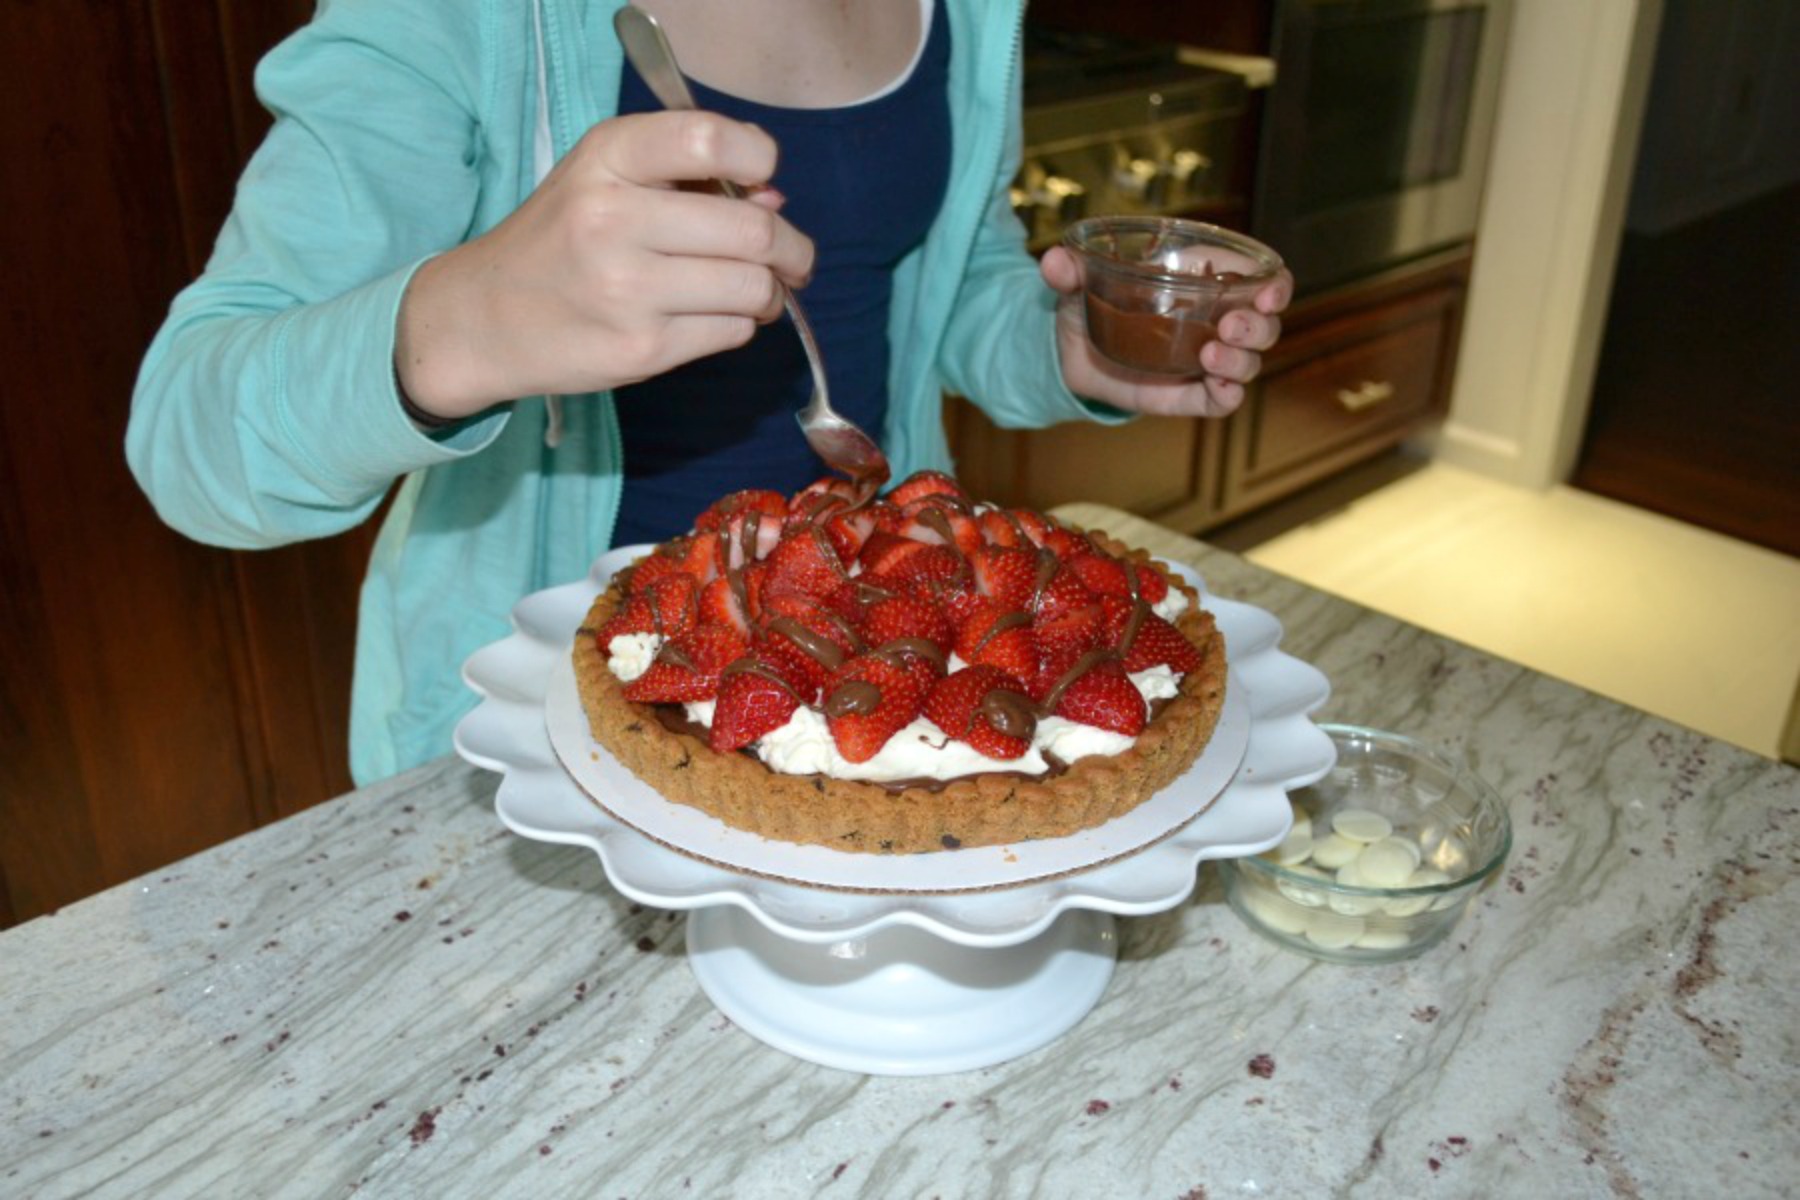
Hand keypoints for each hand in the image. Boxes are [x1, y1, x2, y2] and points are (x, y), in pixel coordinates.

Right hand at [396, 111, 814, 420]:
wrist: (485, 318)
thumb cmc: (561, 240)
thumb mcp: (606, 180)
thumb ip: (689, 178)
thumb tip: (775, 202)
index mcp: (607, 158)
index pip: (708, 139)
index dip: (757, 156)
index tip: (762, 177)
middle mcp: (613, 218)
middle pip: (752, 231)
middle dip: (791, 248)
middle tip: (794, 258)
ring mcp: (627, 290)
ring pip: (751, 288)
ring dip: (769, 292)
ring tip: (754, 291)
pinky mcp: (641, 348)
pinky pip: (731, 331)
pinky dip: (738, 324)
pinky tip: (712, 316)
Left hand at [1038, 246, 1291, 417]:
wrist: (1070, 350)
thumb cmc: (1090, 301)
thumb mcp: (1077, 282)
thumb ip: (1069, 270)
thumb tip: (1053, 262)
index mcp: (1204, 279)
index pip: (1261, 279)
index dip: (1276, 285)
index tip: (1270, 291)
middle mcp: (1215, 320)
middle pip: (1265, 326)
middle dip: (1259, 326)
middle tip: (1230, 325)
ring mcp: (1205, 360)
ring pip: (1249, 363)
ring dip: (1241, 360)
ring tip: (1210, 356)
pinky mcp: (1188, 394)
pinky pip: (1222, 400)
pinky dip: (1227, 395)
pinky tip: (1216, 387)